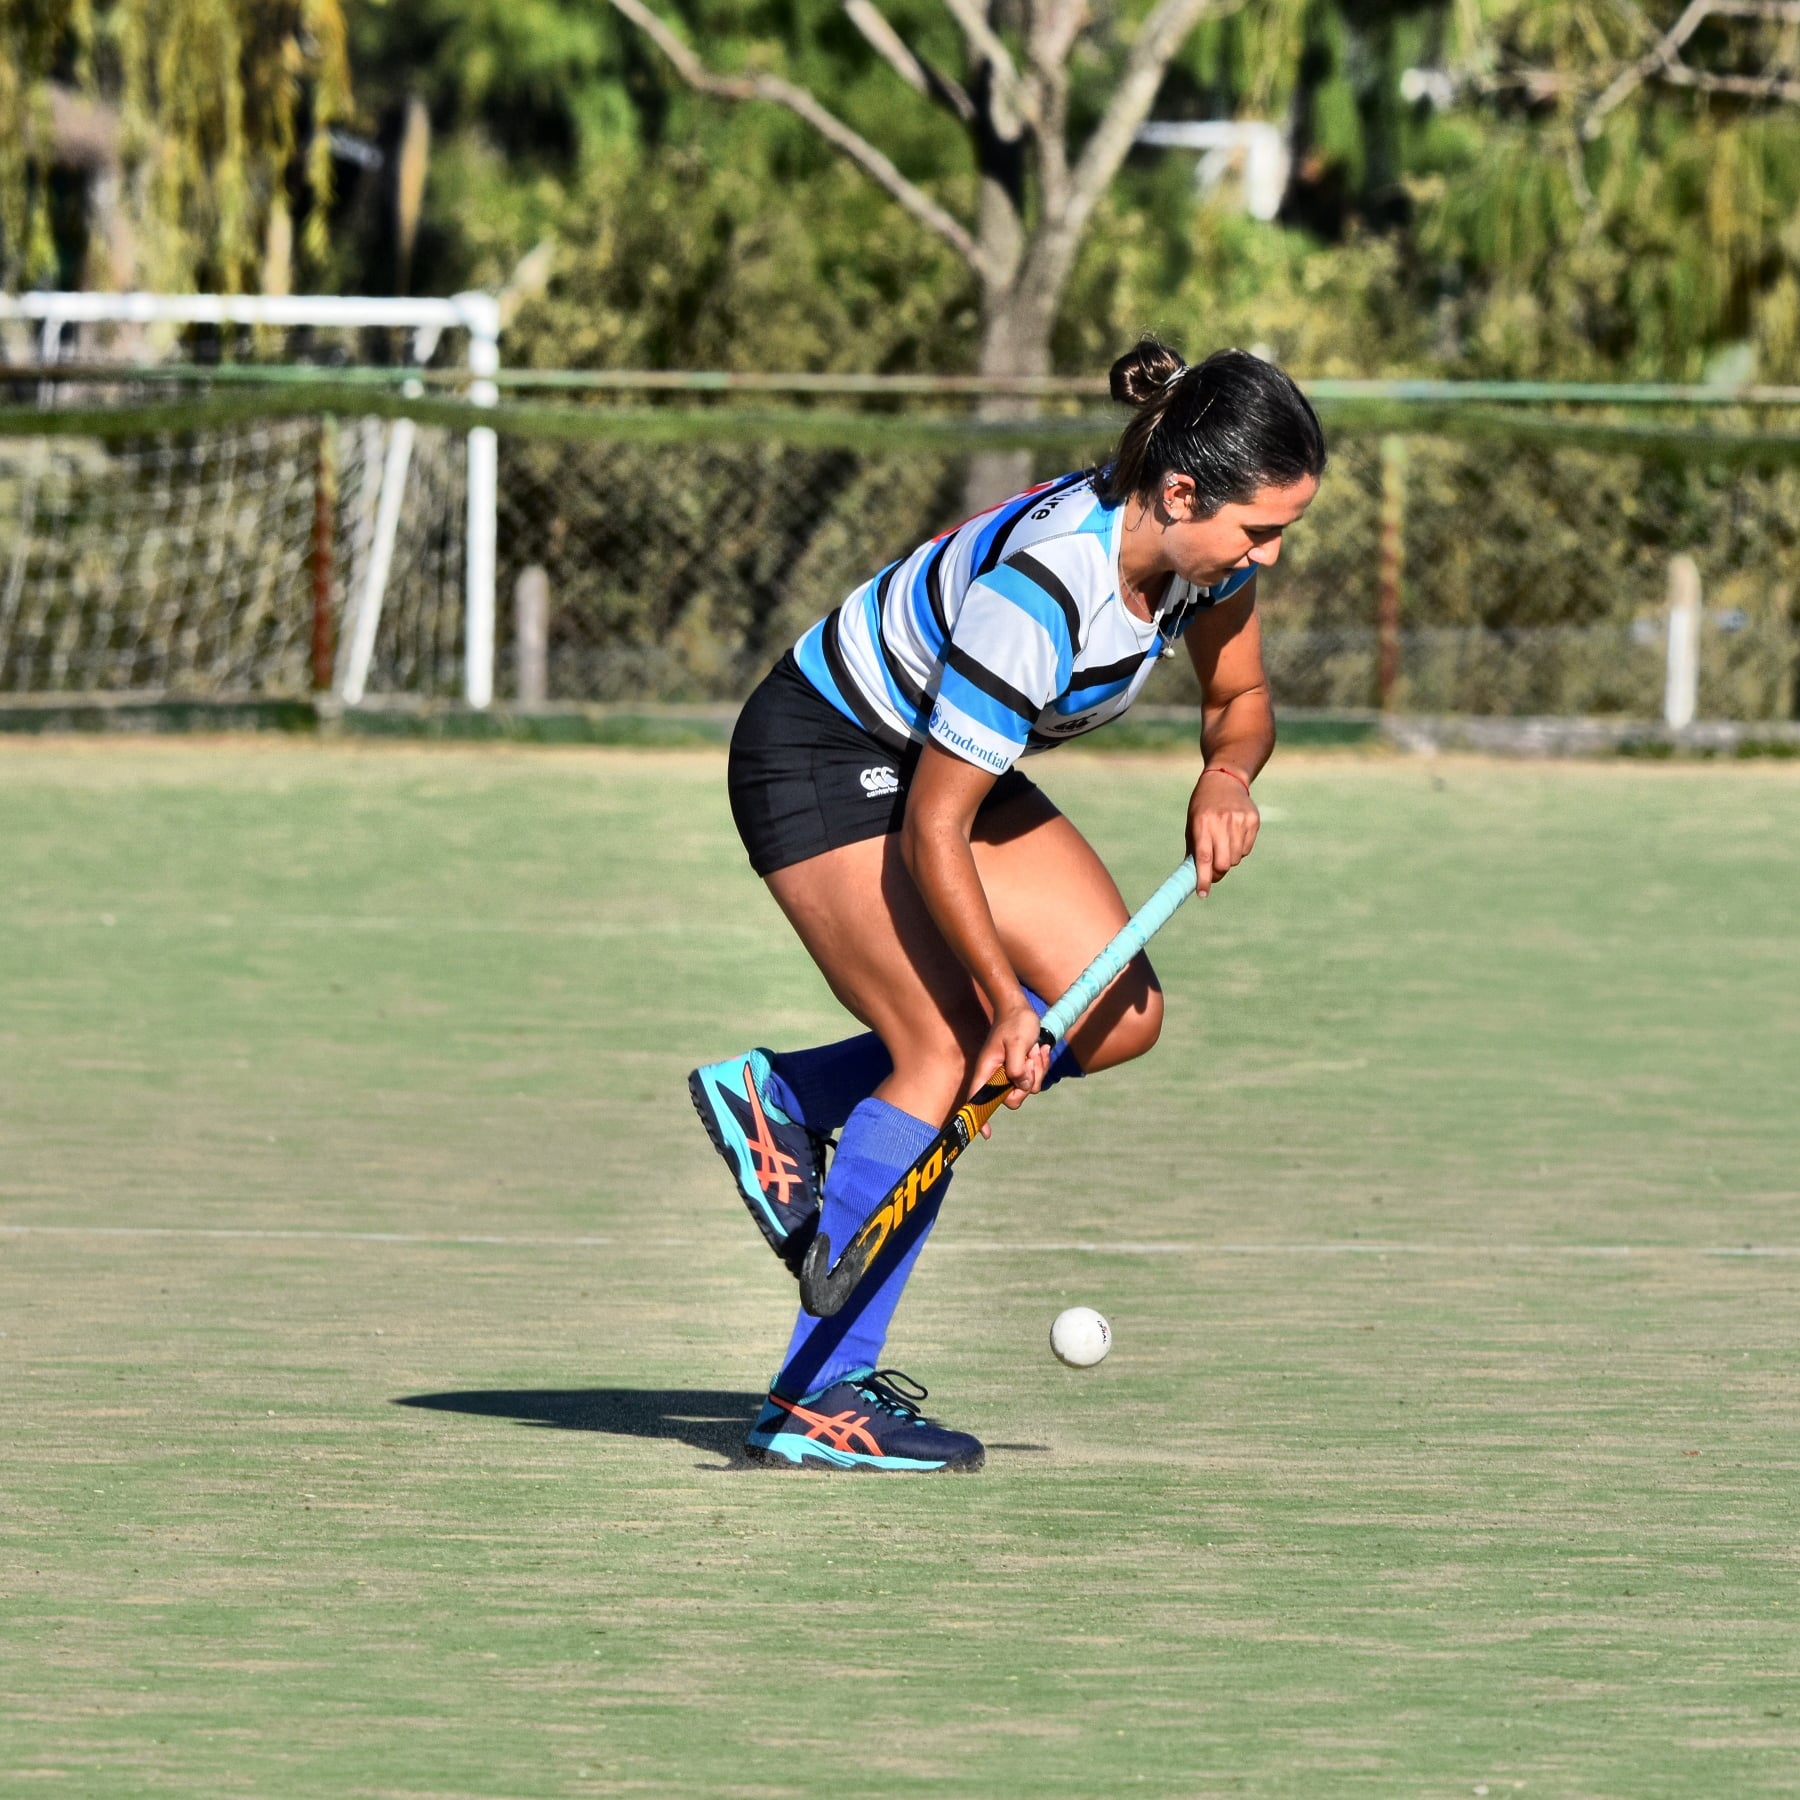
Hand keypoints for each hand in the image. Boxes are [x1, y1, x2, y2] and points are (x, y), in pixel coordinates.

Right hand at [971, 995, 1051, 1117]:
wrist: (1020, 1009)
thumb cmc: (1015, 1023)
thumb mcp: (1016, 1043)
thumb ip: (1016, 1066)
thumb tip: (1021, 1085)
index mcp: (987, 1070)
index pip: (977, 1099)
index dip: (980, 1117)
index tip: (986, 1134)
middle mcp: (996, 1076)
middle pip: (1012, 1099)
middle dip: (1026, 1083)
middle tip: (1029, 1061)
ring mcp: (1009, 1074)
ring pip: (1027, 1089)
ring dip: (1037, 1070)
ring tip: (1034, 1050)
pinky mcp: (1021, 1070)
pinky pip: (1035, 1079)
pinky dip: (1041, 1066)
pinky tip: (1040, 1049)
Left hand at [1187, 766, 1260, 894]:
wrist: (1225, 780)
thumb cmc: (1203, 806)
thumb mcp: (1192, 823)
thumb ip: (1194, 850)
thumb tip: (1192, 878)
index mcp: (1202, 823)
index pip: (1204, 857)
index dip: (1203, 878)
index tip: (1202, 893)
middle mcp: (1222, 822)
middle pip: (1224, 863)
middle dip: (1217, 872)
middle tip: (1213, 872)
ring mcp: (1239, 820)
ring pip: (1236, 858)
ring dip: (1229, 859)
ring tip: (1223, 844)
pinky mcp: (1253, 820)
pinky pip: (1247, 849)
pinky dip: (1239, 849)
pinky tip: (1234, 835)